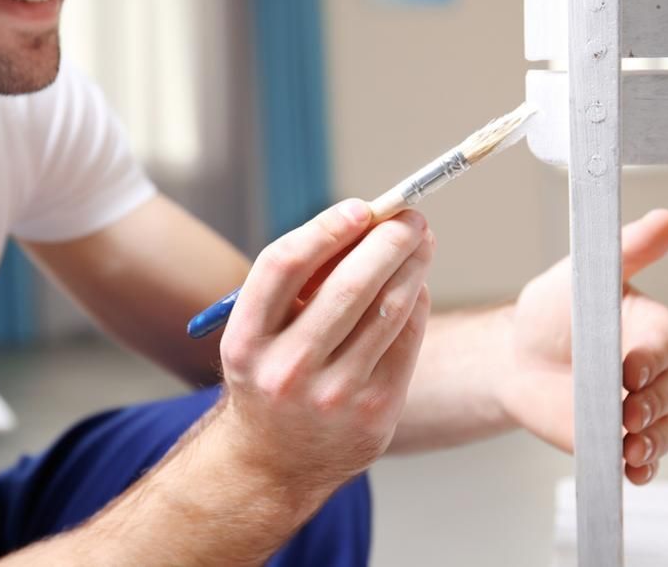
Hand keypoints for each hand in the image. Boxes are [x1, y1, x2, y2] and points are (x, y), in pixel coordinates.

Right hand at [218, 199, 434, 491]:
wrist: (275, 461)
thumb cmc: (272, 372)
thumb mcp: (261, 331)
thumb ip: (300, 281)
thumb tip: (364, 221)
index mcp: (246, 342)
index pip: (283, 266)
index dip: (325, 229)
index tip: (360, 207)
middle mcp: (285, 371)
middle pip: (347, 286)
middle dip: (387, 241)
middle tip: (410, 216)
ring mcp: (332, 397)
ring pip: (387, 311)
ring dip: (413, 265)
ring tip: (421, 241)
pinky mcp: (374, 414)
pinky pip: (406, 342)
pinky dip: (416, 303)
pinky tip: (416, 285)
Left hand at [498, 209, 667, 484]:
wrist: (519, 355)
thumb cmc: (555, 311)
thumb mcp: (583, 273)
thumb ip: (625, 250)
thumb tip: (666, 219)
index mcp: (651, 326)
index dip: (652, 356)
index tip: (629, 368)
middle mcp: (655, 368)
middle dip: (652, 402)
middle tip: (627, 412)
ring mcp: (640, 406)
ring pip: (665, 427)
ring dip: (653, 440)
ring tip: (628, 446)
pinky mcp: (621, 437)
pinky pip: (645, 457)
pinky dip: (642, 467)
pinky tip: (630, 470)